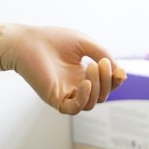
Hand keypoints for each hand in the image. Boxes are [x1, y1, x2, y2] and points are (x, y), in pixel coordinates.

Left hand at [0, 24, 125, 114]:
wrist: (27, 41)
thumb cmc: (53, 40)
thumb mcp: (86, 44)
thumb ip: (103, 55)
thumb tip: (121, 74)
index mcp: (84, 74)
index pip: (107, 85)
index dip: (115, 80)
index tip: (119, 70)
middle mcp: (76, 87)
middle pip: (102, 96)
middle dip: (107, 81)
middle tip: (102, 62)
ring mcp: (66, 94)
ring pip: (91, 104)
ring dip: (98, 88)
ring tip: (92, 67)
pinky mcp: (55, 98)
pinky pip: (74, 108)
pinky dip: (84, 98)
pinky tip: (85, 83)